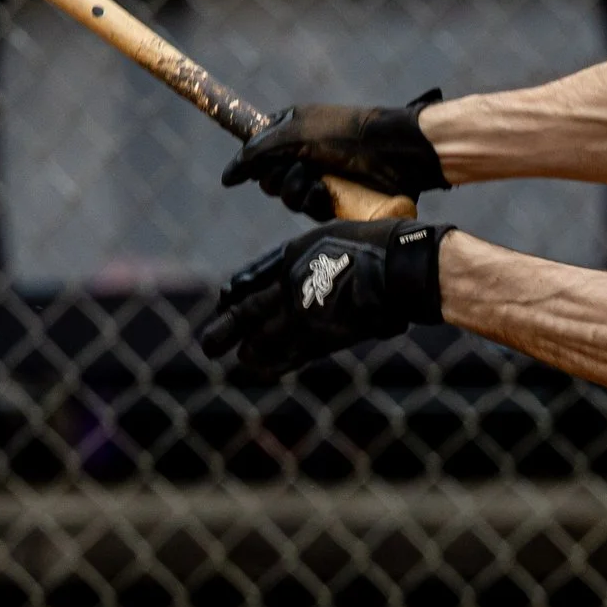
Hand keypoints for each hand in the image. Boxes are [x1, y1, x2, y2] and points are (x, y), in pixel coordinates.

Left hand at [199, 219, 454, 375]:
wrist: (398, 269)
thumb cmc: (372, 246)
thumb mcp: (329, 237)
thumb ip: (306, 257)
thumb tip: (290, 274)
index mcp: (288, 259)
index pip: (248, 281)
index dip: (234, 293)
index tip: (226, 300)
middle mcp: (287, 290)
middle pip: (245, 314)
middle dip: (224, 330)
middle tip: (209, 345)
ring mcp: (303, 317)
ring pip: (261, 340)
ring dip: (246, 350)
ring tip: (239, 358)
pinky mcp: (323, 339)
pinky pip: (288, 357)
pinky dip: (272, 363)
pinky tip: (259, 368)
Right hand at [221, 90, 448, 217]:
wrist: (392, 153)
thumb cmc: (344, 134)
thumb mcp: (294, 133)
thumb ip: (257, 151)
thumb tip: (228, 177)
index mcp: (289, 128)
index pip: (255, 151)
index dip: (250, 164)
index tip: (239, 176)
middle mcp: (301, 153)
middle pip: (269, 179)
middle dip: (279, 178)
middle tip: (299, 169)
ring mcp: (318, 177)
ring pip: (287, 197)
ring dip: (297, 191)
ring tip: (317, 181)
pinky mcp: (334, 200)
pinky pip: (309, 211)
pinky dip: (314, 204)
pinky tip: (326, 196)